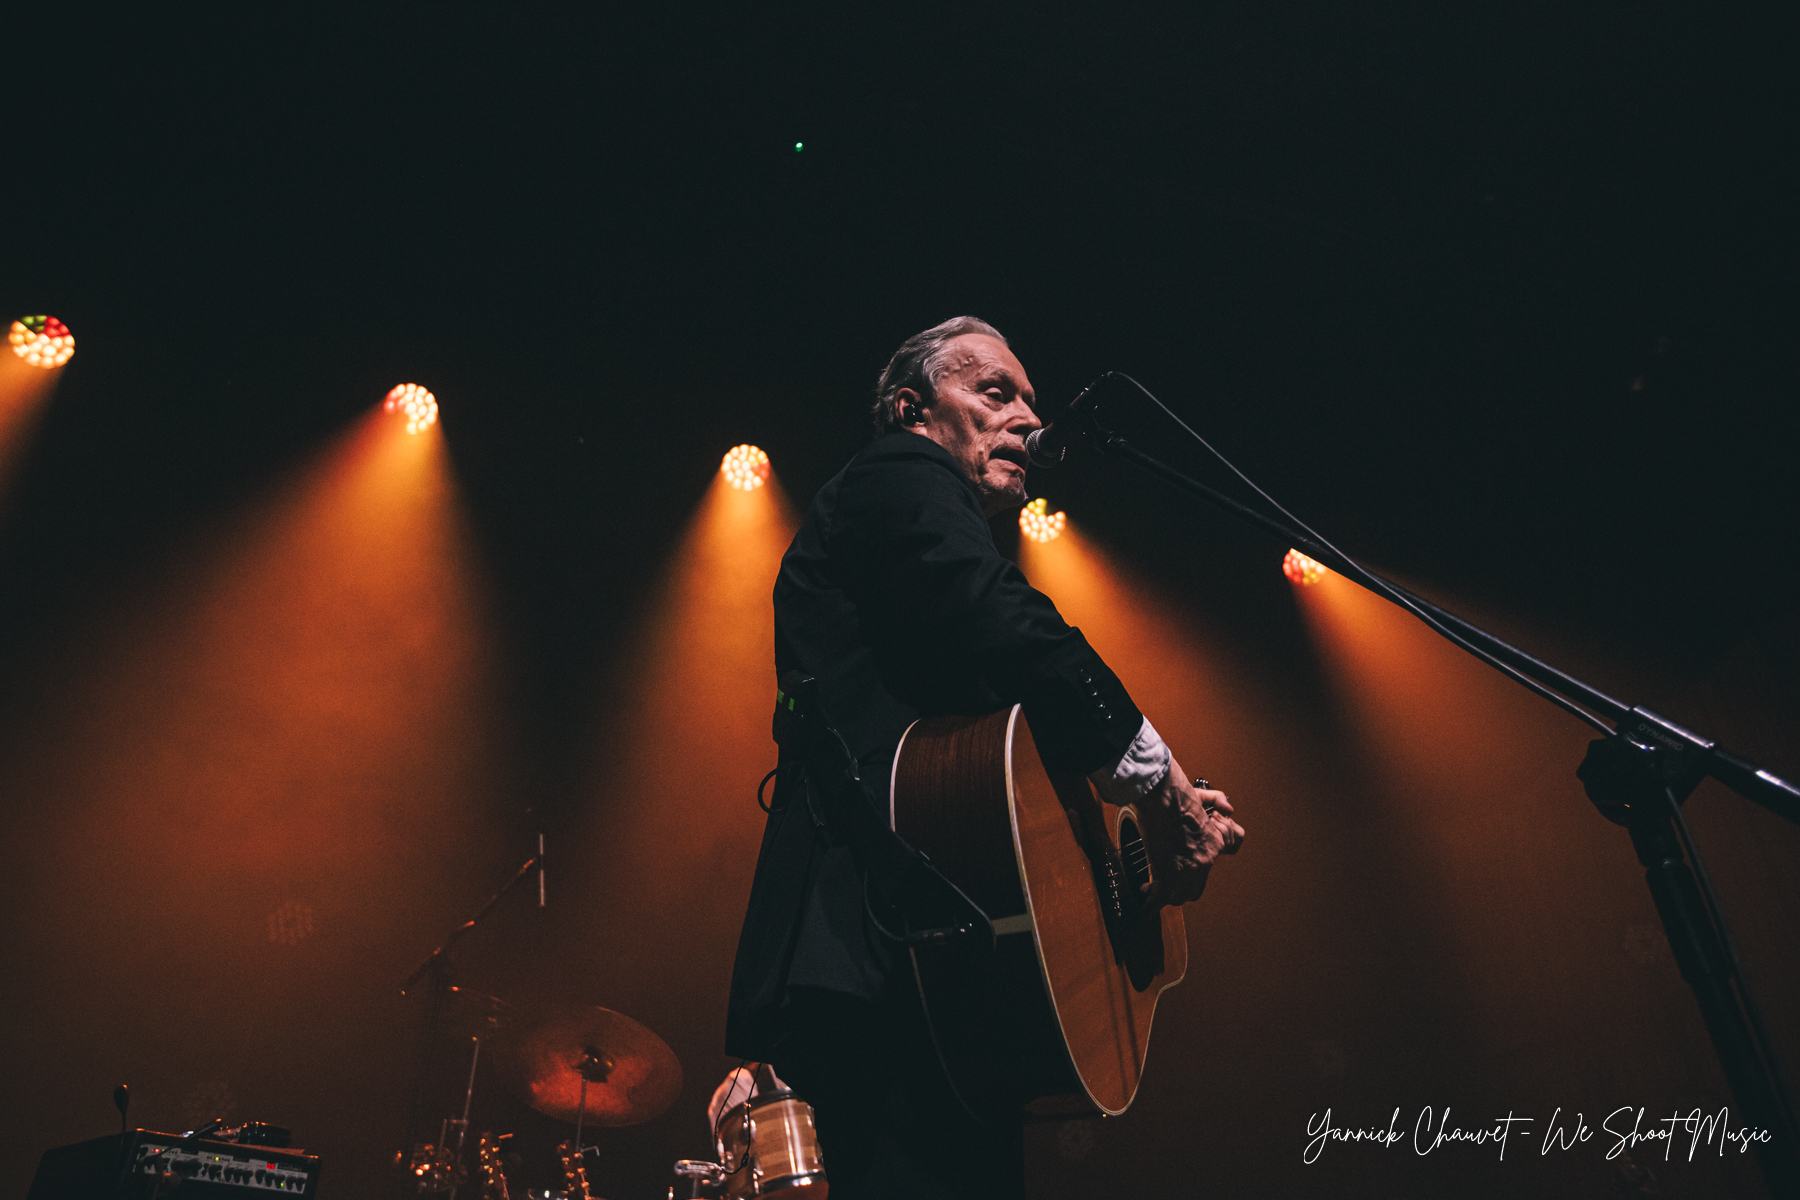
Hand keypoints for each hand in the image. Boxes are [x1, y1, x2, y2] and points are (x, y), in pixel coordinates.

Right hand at [1136, 757, 1243, 907]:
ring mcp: (1187, 869)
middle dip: (1181, 888)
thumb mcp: (1203, 796)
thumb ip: (1217, 800)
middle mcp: (1205, 860)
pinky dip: (1151, 901)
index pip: (1215, 862)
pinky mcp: (1167, 874)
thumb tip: (1228, 808)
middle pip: (1196, 889)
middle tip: (1168, 883)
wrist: (1164, 797)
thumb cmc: (1177, 794)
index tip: (1189, 867)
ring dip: (1166, 895)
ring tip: (1154, 891)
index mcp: (1214, 842)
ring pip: (1179, 896)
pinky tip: (1144, 897)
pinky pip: (1159, 897)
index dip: (1200, 867)